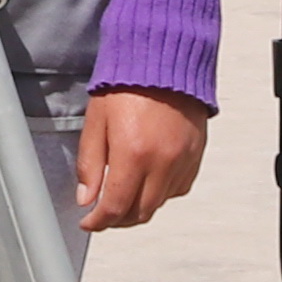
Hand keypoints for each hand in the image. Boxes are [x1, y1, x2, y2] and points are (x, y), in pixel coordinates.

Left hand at [74, 90, 206, 229]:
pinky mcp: (196, 156)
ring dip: (138, 207)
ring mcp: (183, 161)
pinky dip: (160, 193)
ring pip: (159, 204)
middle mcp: (162, 162)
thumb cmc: (126, 84)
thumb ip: (89, 163)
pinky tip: (147, 180)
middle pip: (139, 213)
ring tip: (122, 195)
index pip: (115, 207)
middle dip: (117, 219)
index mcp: (133, 153)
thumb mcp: (96, 121)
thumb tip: (85, 199)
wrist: (164, 59)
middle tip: (102, 212)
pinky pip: (177, 189)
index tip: (88, 222)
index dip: (98, 221)